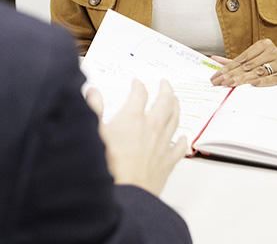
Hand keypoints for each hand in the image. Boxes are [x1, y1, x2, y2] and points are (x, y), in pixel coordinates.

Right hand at [85, 79, 187, 195]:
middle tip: (165, 84)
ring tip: (176, 101)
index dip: (138, 85)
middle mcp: (151, 127)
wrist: (125, 193)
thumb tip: (92, 92)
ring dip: (176, 107)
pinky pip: (179, 147)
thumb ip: (94, 108)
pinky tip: (183, 137)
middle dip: (166, 90)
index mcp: (133, 117)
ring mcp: (162, 144)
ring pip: (175, 120)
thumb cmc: (108, 165)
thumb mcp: (94, 131)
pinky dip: (182, 140)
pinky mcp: (167, 162)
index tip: (136, 83)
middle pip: (165, 102)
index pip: (140, 93)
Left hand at [209, 38, 276, 86]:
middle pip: (248, 65)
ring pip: (259, 71)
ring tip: (231, 84)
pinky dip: (263, 82)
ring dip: (243, 79)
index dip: (228, 67)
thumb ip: (235, 61)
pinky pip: (274, 78)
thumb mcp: (254, 61)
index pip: (242, 58)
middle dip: (232, 75)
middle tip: (220, 82)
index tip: (216, 76)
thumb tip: (214, 59)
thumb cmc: (270, 65)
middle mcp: (273, 51)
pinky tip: (253, 84)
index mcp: (263, 45)